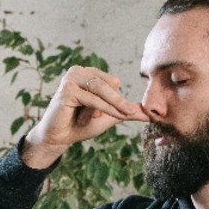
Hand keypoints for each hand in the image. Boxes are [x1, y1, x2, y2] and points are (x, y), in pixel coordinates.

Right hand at [20, 65, 147, 168]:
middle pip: (110, 84)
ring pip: (102, 90)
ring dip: (109, 107)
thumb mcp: (108, 116)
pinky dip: (100, 109)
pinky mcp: (66, 90)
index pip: (113, 81)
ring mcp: (71, 78)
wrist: (59, 138)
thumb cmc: (81, 126)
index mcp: (89, 73)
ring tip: (109, 118)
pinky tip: (96, 119)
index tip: (121, 114)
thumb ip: (126, 112)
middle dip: (115, 103)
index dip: (118, 100)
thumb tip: (150, 114)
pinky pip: (92, 99)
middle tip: (118, 117)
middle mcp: (79, 71)